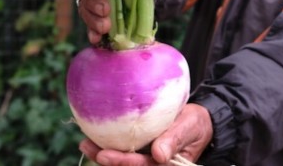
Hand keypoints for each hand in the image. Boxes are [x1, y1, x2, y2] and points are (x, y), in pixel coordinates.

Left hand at [78, 103, 212, 165]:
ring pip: (123, 162)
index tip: (105, 155)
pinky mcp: (141, 152)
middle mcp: (154, 164)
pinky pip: (123, 151)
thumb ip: (175, 139)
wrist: (198, 121)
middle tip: (87, 146)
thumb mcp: (190, 127)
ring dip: (102, 155)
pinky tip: (94, 138)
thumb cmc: (195, 123)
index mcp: (168, 165)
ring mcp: (146, 159)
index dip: (123, 162)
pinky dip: (108, 146)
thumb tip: (159, 155)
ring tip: (85, 143)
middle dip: (107, 160)